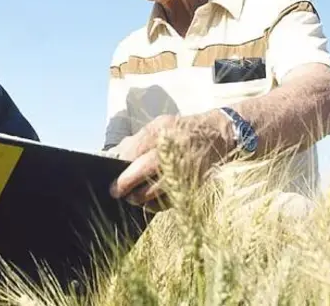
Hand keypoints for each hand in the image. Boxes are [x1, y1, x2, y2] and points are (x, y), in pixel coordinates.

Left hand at [109, 112, 232, 206]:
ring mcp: (185, 165)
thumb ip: (138, 139)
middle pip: (146, 169)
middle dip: (128, 183)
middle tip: (116, 191)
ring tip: (132, 198)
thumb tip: (116, 155)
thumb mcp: (159, 125)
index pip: (136, 148)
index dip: (122, 165)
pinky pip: (171, 198)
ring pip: (157, 188)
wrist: (218, 134)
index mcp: (163, 131)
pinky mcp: (193, 181)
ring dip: (141, 196)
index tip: (112, 174)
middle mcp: (174, 148)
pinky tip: (149, 203)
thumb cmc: (181, 130)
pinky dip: (157, 204)